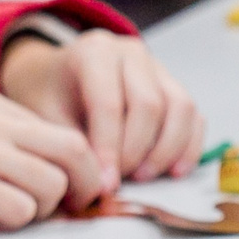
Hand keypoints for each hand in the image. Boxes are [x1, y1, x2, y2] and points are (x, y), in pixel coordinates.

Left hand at [0, 30, 203, 186]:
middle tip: (120, 180)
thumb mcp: (44, 116)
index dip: (109, 148)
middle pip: (149, 104)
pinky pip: (193, 115)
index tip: (105, 184)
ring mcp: (157, 66)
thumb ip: (71, 146)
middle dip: (136, 150)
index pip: (108, 103)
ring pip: (180, 108)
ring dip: (167, 150)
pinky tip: (173, 171)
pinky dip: (189, 145)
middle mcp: (130, 52)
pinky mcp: (174, 84)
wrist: (55, 76)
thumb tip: (101, 185)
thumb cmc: (48, 97)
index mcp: (93, 52)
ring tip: (143, 177)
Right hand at [0, 87, 106, 227]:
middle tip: (70, 206)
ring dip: (41, 209)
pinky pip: (21, 211)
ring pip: (53, 185)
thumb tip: (30, 166)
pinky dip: (13, 223)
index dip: (73, 165)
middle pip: (74, 151)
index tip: (67, 187)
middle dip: (83, 184)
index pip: (60, 131)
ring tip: (10, 213)